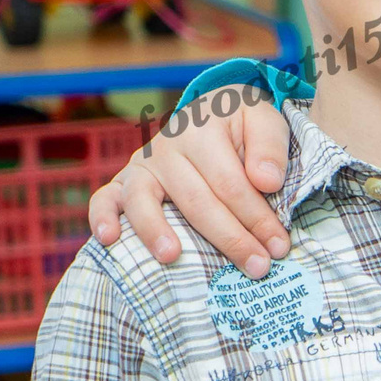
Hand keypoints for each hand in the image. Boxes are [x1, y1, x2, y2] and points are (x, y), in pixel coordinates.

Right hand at [91, 86, 293, 276]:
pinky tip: (110, 240)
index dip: (257, 218)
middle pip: (196, 201)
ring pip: (145, 201)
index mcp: (203, 131)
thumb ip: (270, 147)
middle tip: (256, 267)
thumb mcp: (265, 121)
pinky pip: (105, 198)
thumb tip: (266, 181)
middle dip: (229, 238)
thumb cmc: (241, 126)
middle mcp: (166, 148)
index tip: (279, 247)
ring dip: (156, 231)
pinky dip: (102, 218)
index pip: (231, 185)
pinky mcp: (124, 181)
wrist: (209, 112)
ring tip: (172, 257)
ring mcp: (142, 165)